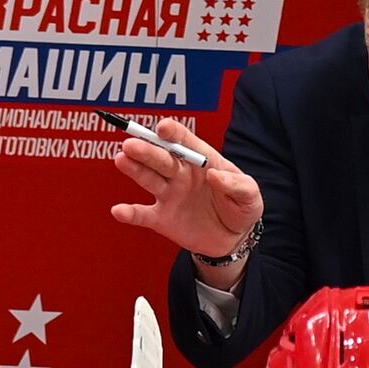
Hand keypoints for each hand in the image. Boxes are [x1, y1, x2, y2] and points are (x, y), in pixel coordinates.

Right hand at [110, 119, 262, 261]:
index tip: (163, 129)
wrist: (233, 238)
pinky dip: (130, 213)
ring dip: (134, 169)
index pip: (185, 142)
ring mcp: (169, 194)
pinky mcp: (161, 218)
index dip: (174, 134)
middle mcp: (180, 173)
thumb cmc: (242, 208)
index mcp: (202, 160)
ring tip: (121, 159)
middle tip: (132, 144)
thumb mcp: (250, 196)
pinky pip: (143, 215)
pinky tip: (118, 211)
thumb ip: (236, 184)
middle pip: (161, 158)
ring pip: (148, 178)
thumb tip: (214, 175)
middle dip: (147, 150)